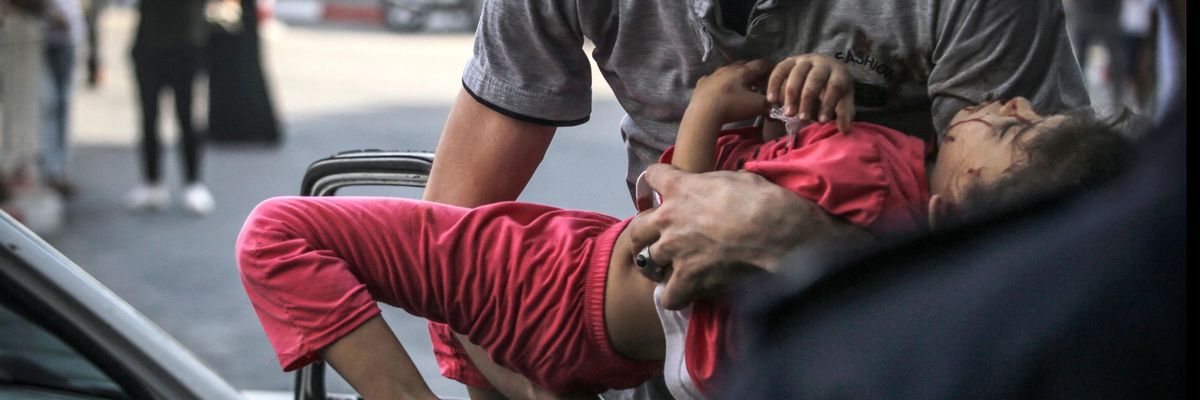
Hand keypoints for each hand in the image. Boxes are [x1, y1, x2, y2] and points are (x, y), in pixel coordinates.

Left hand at [626, 164, 860, 309]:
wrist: (780, 235)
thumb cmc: (765, 201)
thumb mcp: (738, 178)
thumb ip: (714, 184)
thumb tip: (717, 188)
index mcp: (681, 187)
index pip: (651, 176)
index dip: (654, 184)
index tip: (658, 192)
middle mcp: (668, 219)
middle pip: (636, 229)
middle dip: (644, 236)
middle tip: (656, 242)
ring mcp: (674, 251)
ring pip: (648, 263)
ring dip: (660, 267)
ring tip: (672, 271)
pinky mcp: (686, 280)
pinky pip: (668, 296)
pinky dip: (676, 297)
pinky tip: (687, 294)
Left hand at [690, 59, 773, 123]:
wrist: (704, 113)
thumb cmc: (732, 106)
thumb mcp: (757, 106)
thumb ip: (769, 103)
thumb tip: (776, 104)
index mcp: (743, 71)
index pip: (760, 64)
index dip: (769, 67)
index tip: (774, 72)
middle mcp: (728, 68)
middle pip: (744, 65)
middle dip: (753, 70)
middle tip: (759, 78)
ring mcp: (713, 75)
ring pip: (727, 70)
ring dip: (735, 74)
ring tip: (740, 83)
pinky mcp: (702, 83)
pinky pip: (712, 78)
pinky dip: (718, 81)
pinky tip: (719, 86)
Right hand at [766, 54, 854, 132]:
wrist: (824, 65)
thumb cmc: (834, 87)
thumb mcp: (844, 98)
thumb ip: (845, 113)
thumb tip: (844, 130)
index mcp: (838, 72)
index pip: (834, 87)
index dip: (828, 104)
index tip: (822, 121)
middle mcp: (821, 63)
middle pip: (814, 80)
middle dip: (807, 100)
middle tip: (802, 119)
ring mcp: (804, 60)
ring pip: (796, 75)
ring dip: (791, 95)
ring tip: (788, 114)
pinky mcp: (789, 60)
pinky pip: (780, 70)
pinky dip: (774, 84)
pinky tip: (771, 100)